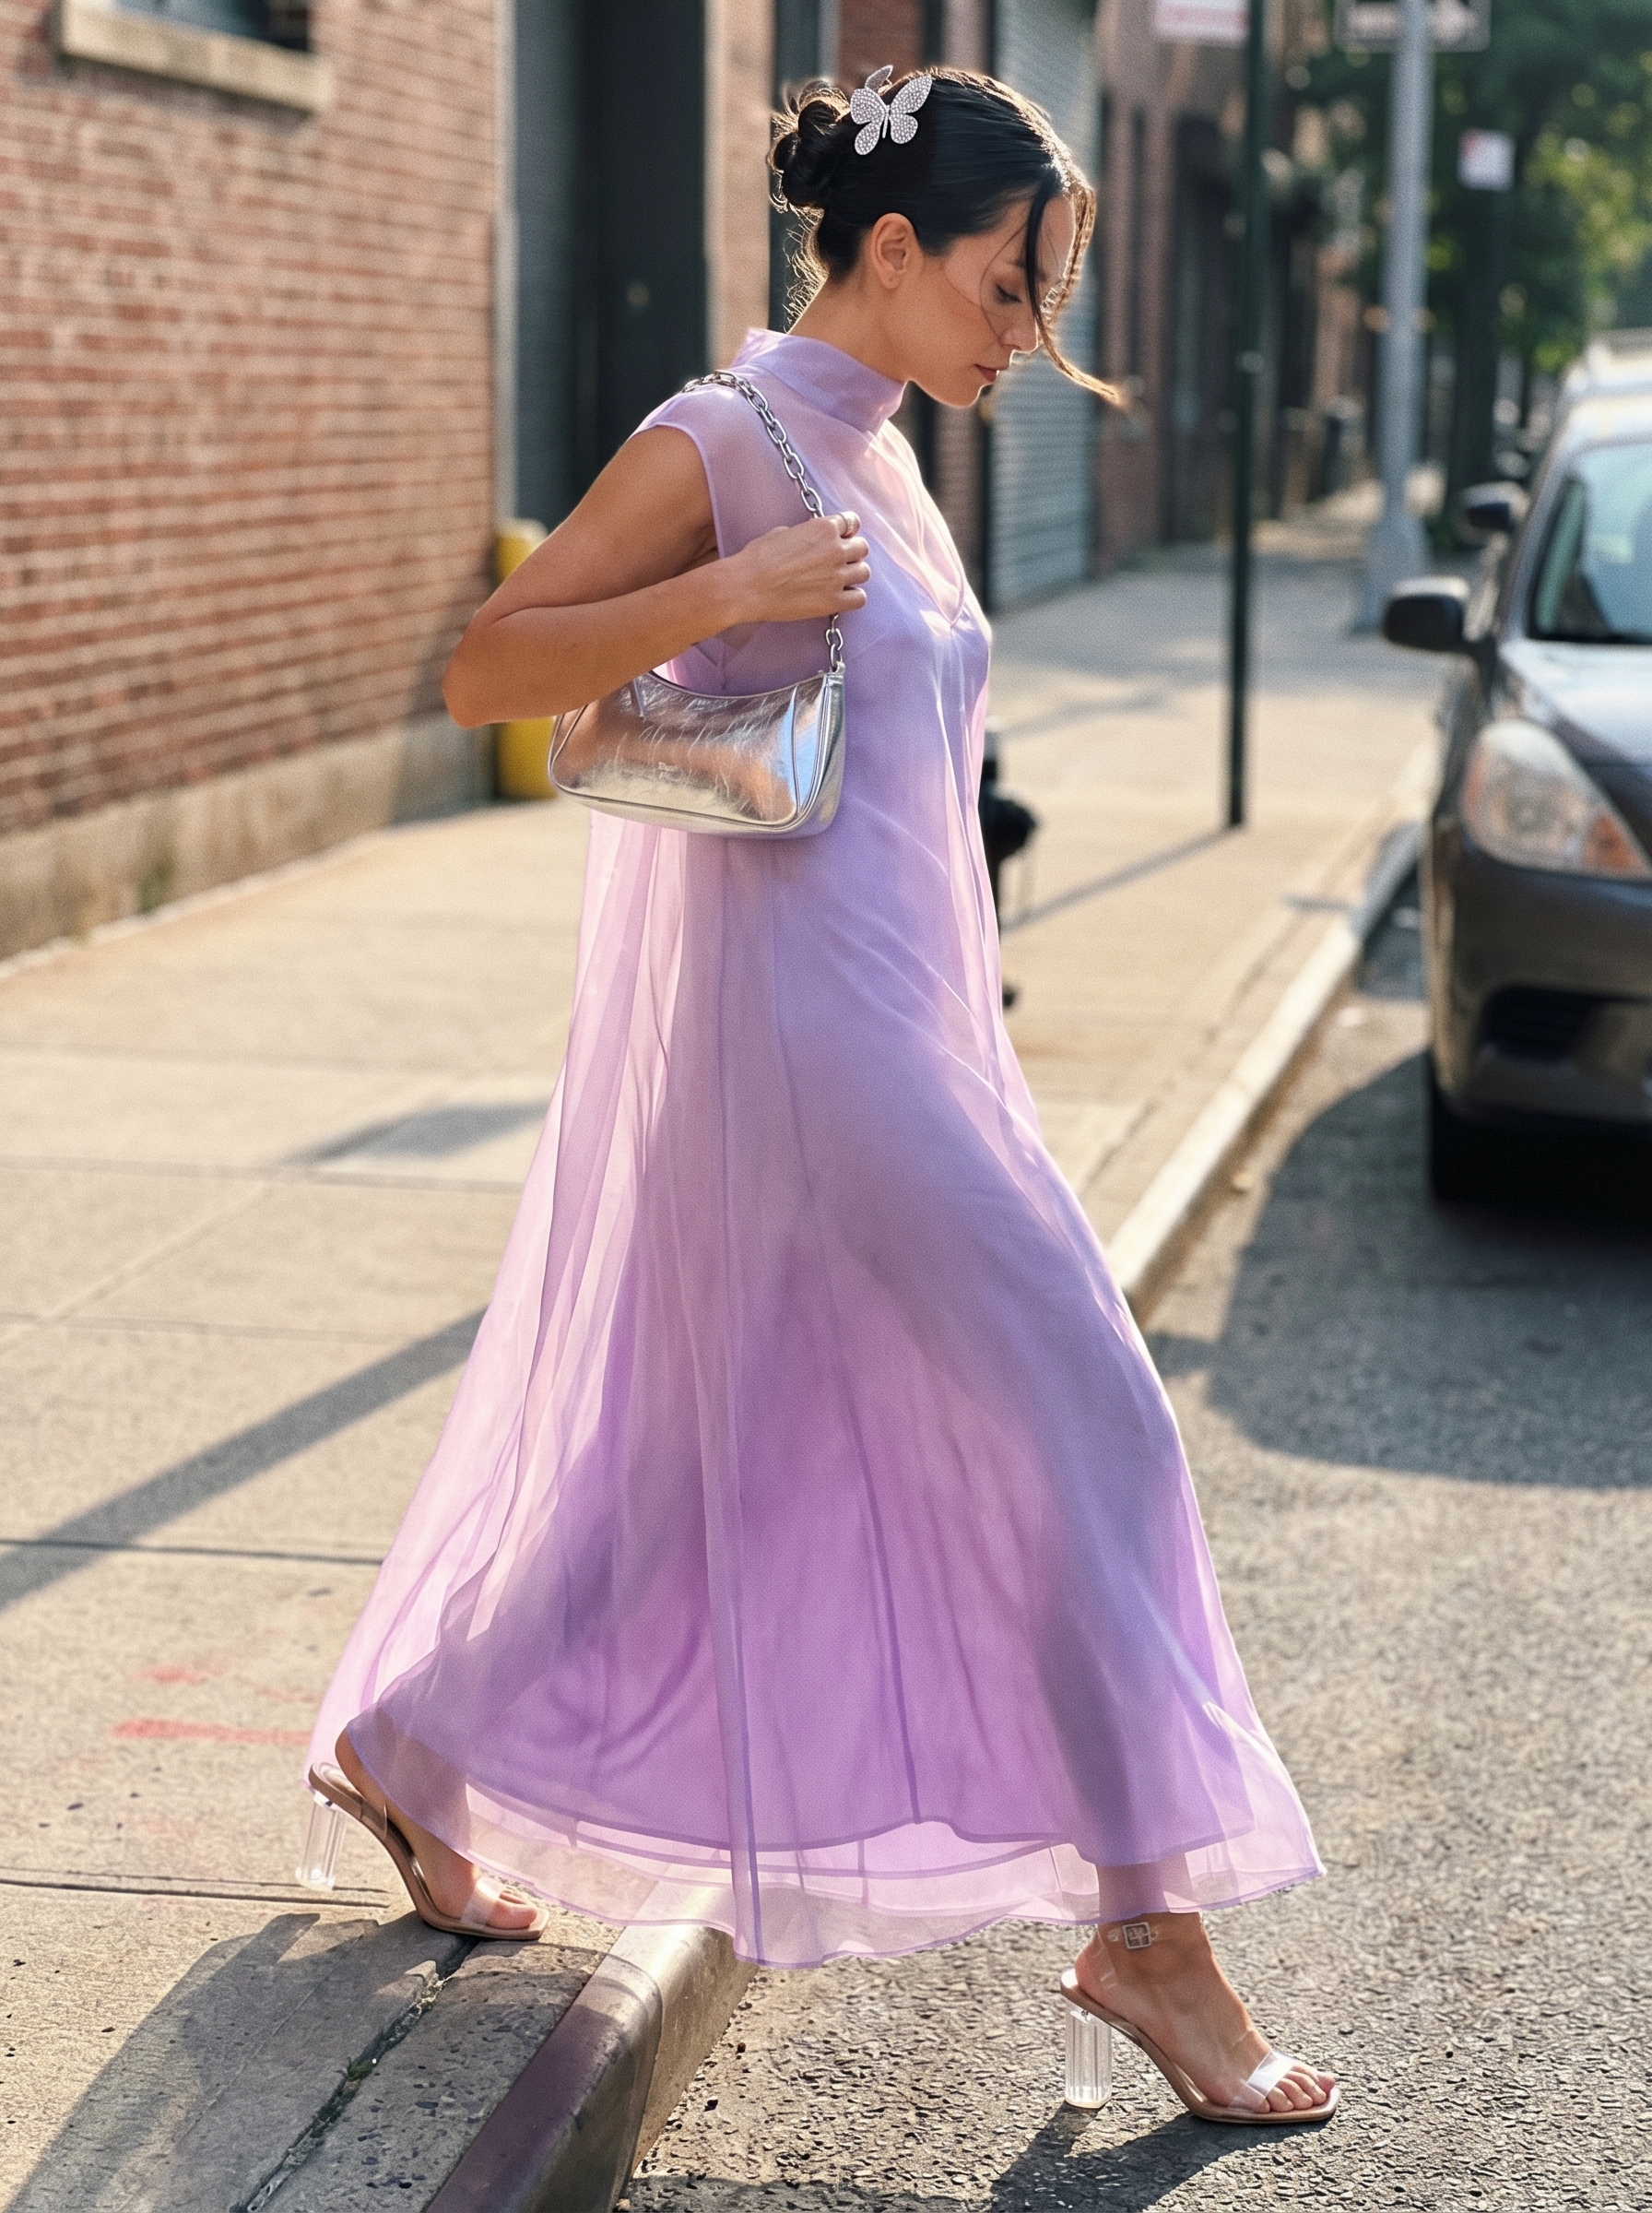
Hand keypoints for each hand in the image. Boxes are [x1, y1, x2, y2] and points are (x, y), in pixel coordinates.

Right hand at [720, 510, 869, 628]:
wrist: (748, 587)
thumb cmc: (758, 558)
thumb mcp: (782, 533)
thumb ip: (805, 534)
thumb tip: (808, 541)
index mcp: (824, 528)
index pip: (852, 522)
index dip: (847, 531)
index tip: (843, 537)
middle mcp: (836, 550)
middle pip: (862, 548)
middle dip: (852, 553)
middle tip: (839, 561)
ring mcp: (837, 577)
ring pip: (864, 572)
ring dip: (854, 575)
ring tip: (840, 580)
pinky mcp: (834, 601)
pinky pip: (860, 598)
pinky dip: (853, 597)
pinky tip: (841, 597)